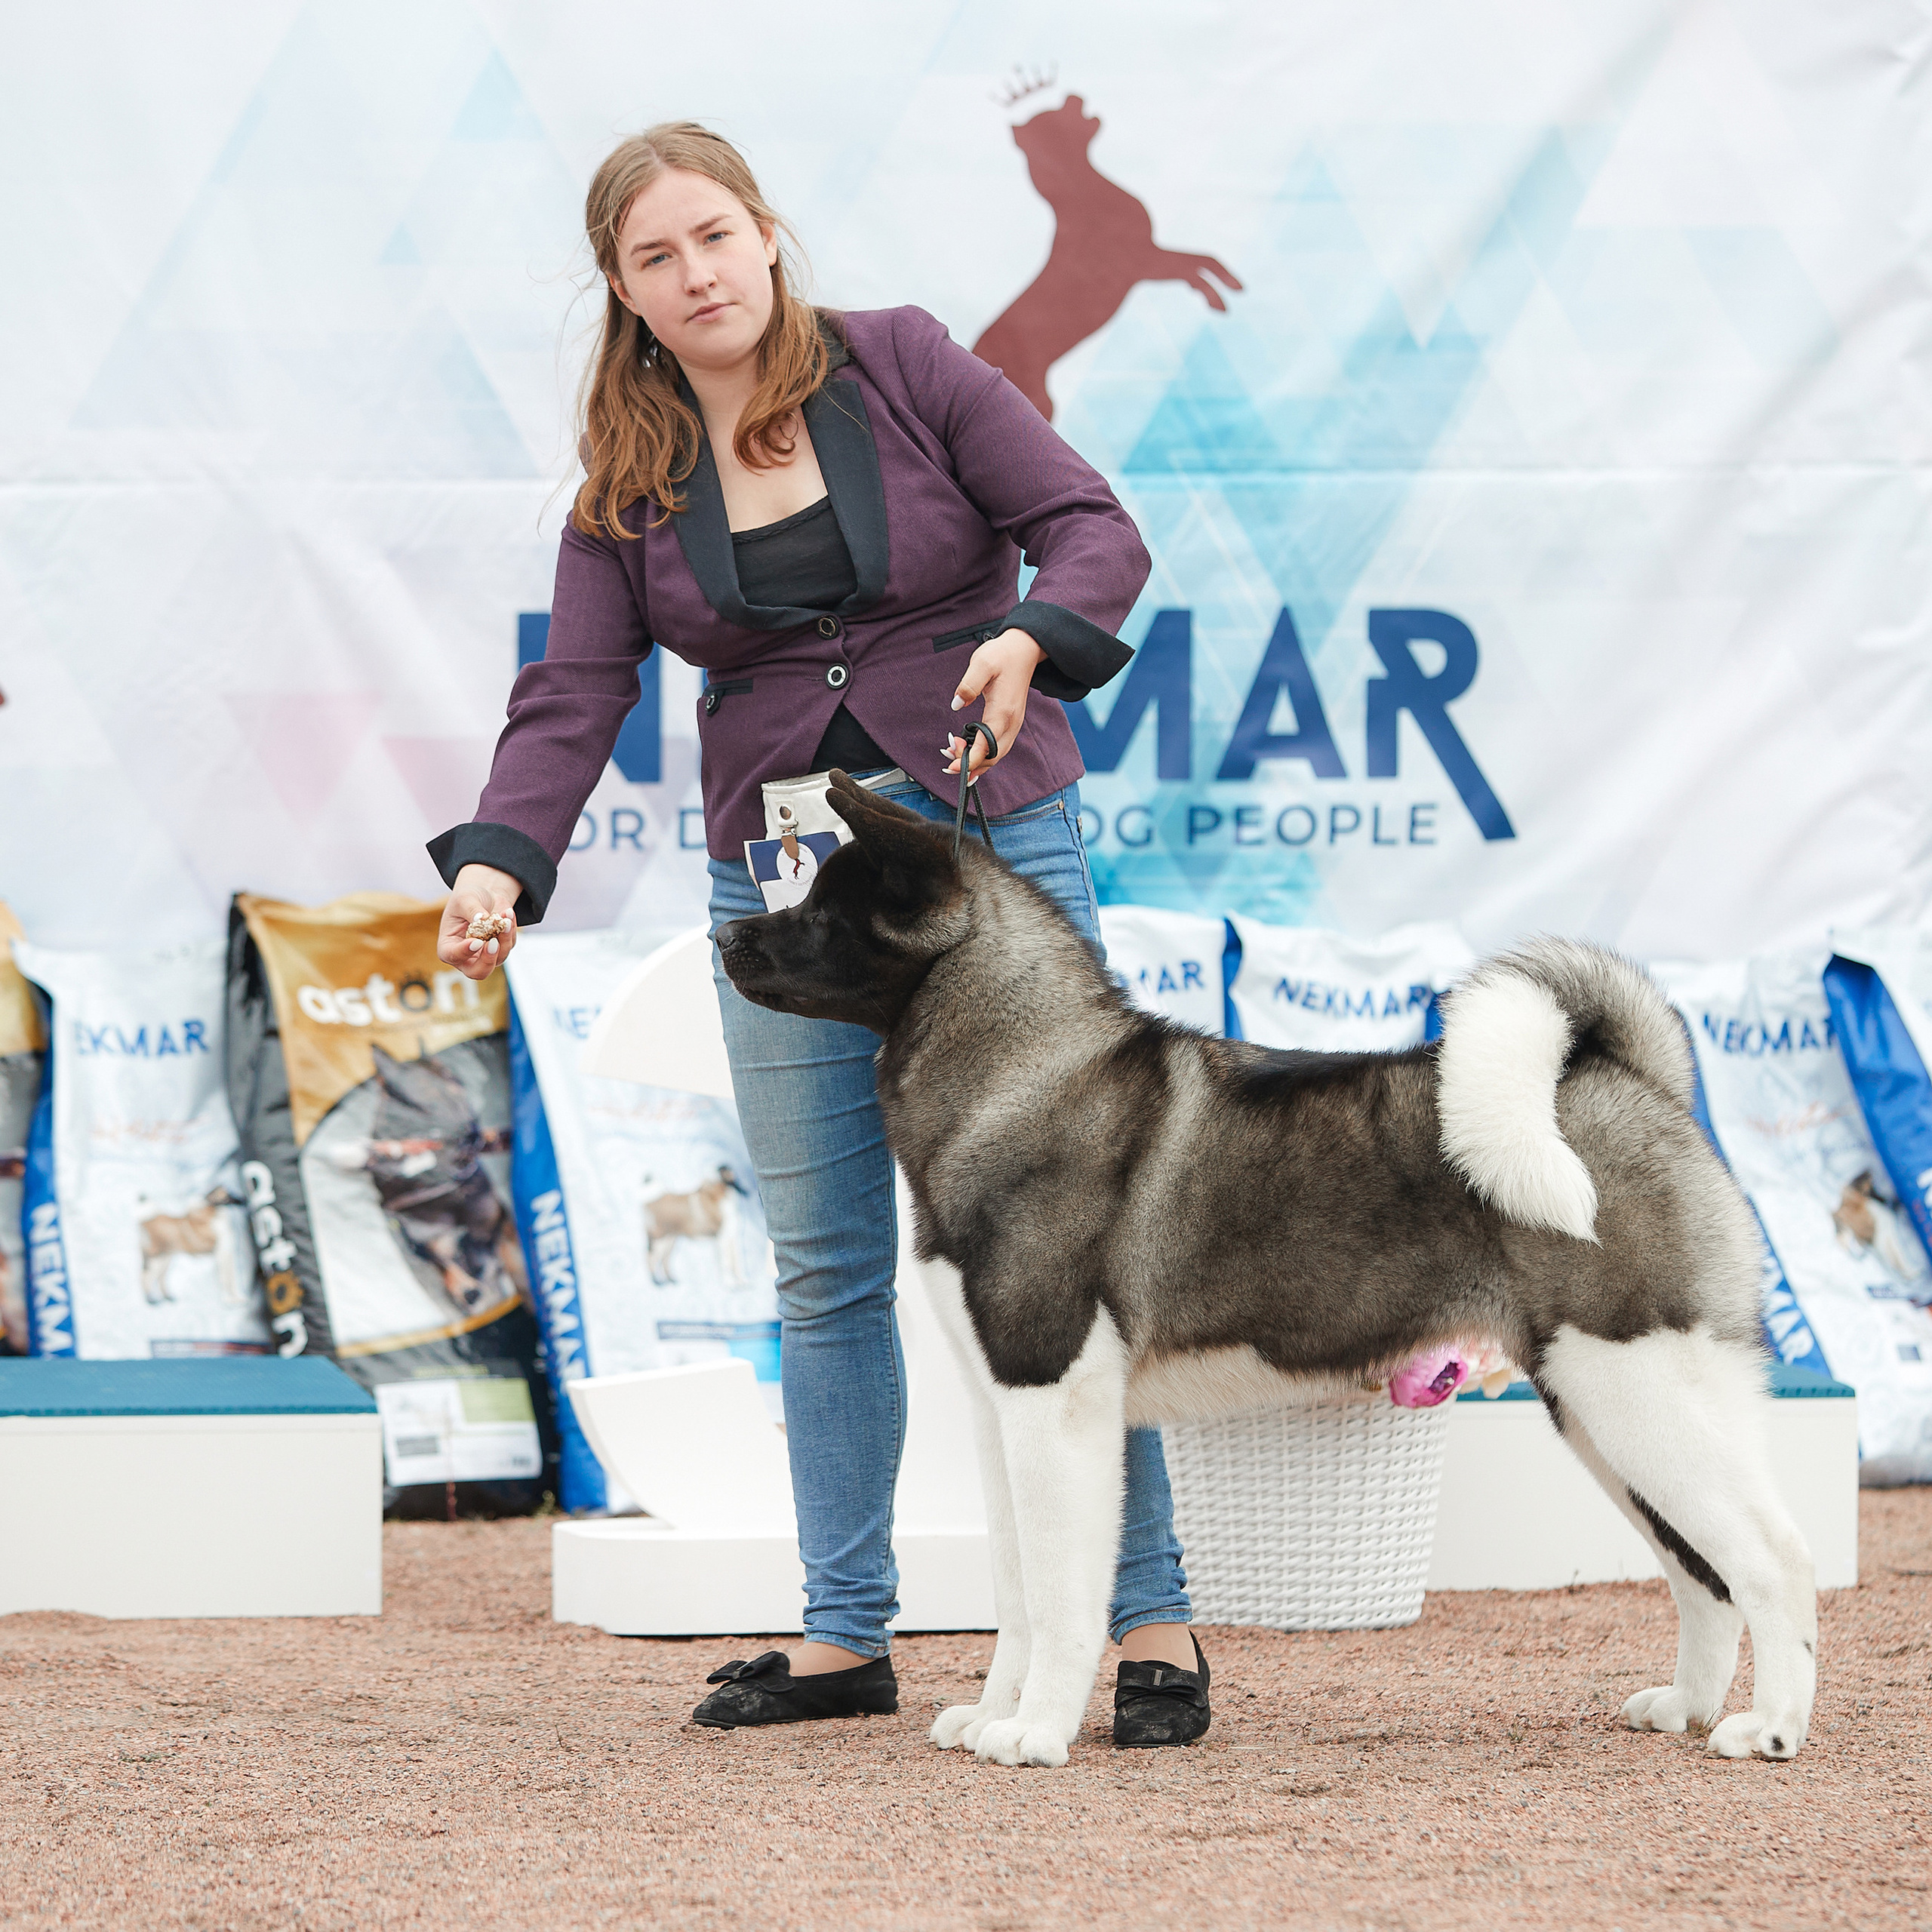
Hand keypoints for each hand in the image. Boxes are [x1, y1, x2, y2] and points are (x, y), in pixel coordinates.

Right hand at [438, 864, 522, 980]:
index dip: (465, 952)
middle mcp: (466, 957)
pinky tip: (508, 914)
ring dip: (504, 938)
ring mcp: (485, 956)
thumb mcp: (465, 898)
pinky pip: (509, 945)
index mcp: (448, 947)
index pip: (453, 956)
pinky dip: (510, 930)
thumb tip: (482, 919)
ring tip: (505, 917)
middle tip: (494, 942)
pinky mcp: (501, 950)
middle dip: (488, 959)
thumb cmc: (468, 898)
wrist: (485, 896)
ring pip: (498, 958)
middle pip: (478, 972)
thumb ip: (472, 910)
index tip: (476, 941)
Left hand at [944, 628, 1046, 779]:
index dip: (968, 759)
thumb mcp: (982, 663)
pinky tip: (968, 751)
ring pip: (996, 755)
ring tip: (953, 755)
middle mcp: (1011, 723)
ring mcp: (1013, 724)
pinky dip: (983, 754)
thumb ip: (968, 685)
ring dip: (976, 761)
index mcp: (1003, 711)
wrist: (1024, 650)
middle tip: (947, 757)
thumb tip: (956, 704)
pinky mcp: (1010, 722)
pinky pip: (998, 747)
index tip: (950, 762)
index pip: (986, 746)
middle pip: (992, 757)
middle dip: (970, 764)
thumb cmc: (1003, 655)